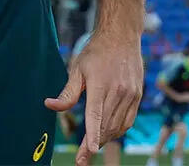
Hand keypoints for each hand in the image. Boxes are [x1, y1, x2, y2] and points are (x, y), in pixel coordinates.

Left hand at [45, 29, 142, 165]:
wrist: (122, 35)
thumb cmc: (96, 52)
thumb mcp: (78, 68)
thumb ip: (67, 92)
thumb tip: (50, 105)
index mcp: (100, 84)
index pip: (96, 115)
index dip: (92, 136)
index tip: (89, 152)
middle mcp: (118, 90)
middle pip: (105, 125)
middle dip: (93, 145)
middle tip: (82, 159)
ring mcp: (131, 94)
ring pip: (117, 126)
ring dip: (104, 138)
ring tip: (92, 146)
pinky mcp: (138, 96)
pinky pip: (128, 121)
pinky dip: (117, 131)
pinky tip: (108, 133)